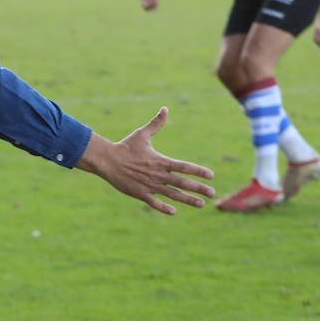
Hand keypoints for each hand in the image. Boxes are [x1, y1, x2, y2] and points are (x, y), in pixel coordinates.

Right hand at [76, 108, 215, 214]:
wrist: (107, 160)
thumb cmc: (125, 147)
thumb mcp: (142, 134)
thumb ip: (156, 124)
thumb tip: (165, 109)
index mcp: (161, 161)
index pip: (184, 167)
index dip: (198, 171)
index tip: (211, 175)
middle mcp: (158, 175)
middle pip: (183, 183)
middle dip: (199, 189)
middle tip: (212, 193)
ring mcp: (150, 185)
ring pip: (173, 195)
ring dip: (187, 200)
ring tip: (201, 204)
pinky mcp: (140, 194)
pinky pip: (155, 203)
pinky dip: (164, 208)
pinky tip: (174, 211)